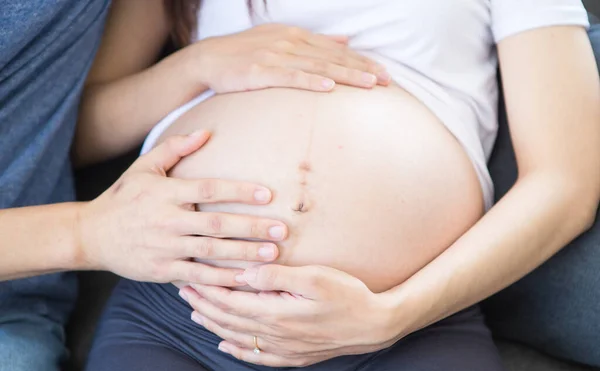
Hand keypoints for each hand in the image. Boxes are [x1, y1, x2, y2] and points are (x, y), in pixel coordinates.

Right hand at [78, 131, 287, 285]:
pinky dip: (221, 280)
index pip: (208, 190)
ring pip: (210, 252)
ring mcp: (165, 247)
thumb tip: (206, 131)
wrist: (91, 234)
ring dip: (243, 254)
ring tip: (272, 254)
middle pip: (216, 223)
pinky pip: (196, 276)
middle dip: (251, 227)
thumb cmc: (123, 197)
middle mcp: (167, 220)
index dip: (238, 191)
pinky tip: (245, 279)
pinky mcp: (162, 270)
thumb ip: (174, 147)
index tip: (267, 194)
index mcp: (166, 193)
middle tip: (282, 230)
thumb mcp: (144, 167)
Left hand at [179, 264, 401, 366]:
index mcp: (276, 312)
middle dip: (204, 304)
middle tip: (184, 290)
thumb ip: (277, 275)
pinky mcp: (294, 355)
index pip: (230, 301)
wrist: (374, 325)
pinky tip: (225, 345)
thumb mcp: (315, 277)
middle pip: (229, 319)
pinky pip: (256, 356)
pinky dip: (236, 350)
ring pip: (238, 337)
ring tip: (195, 314)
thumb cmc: (347, 295)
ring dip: (214, 325)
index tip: (191, 277)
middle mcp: (274, 334)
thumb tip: (245, 273)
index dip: (208, 290)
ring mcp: (283, 348)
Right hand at [188, 24, 390, 92]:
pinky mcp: (261, 72)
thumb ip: (315, 42)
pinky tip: (328, 89)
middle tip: (386, 81)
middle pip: (332, 58)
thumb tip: (346, 39)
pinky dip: (310, 82)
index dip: (361, 61)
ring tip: (368, 85)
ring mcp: (275, 56)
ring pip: (317, 67)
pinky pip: (290, 77)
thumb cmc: (247, 54)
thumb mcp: (282, 40)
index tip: (384, 73)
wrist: (209, 59)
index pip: (336, 50)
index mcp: (296, 36)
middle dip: (362, 69)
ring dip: (345, 76)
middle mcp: (289, 43)